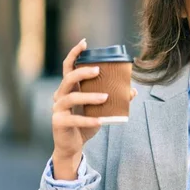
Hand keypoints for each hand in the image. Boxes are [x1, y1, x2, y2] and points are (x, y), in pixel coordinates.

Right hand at [51, 39, 136, 176]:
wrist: (73, 146)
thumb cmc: (85, 124)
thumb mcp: (100, 110)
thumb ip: (114, 100)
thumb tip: (132, 90)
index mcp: (69, 89)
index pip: (68, 67)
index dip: (75, 54)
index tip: (84, 42)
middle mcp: (60, 96)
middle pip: (68, 78)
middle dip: (83, 72)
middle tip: (98, 70)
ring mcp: (57, 109)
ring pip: (71, 98)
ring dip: (90, 96)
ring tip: (106, 97)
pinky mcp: (59, 123)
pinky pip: (74, 119)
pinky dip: (89, 120)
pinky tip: (101, 121)